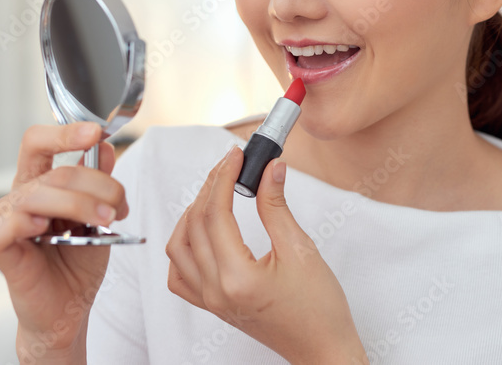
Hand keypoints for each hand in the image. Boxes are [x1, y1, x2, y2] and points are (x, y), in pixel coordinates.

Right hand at [0, 122, 129, 359]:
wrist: (69, 309)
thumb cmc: (78, 262)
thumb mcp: (99, 216)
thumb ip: (100, 183)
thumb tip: (105, 147)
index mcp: (42, 182)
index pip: (39, 142)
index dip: (63, 132)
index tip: (94, 131)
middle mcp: (21, 195)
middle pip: (55, 172)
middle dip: (96, 185)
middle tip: (117, 208)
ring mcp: (8, 221)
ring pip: (38, 195)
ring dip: (79, 204)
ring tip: (103, 221)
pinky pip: (3, 228)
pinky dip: (24, 222)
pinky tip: (44, 228)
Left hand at [165, 145, 363, 363]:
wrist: (322, 347)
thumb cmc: (319, 309)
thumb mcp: (301, 249)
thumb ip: (276, 205)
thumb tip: (269, 169)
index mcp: (237, 278)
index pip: (215, 214)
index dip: (223, 177)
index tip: (235, 156)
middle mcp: (216, 291)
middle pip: (195, 224)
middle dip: (211, 187)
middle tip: (230, 165)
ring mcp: (210, 300)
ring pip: (179, 246)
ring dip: (192, 213)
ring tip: (216, 192)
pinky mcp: (212, 305)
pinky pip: (180, 274)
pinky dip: (183, 247)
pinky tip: (201, 231)